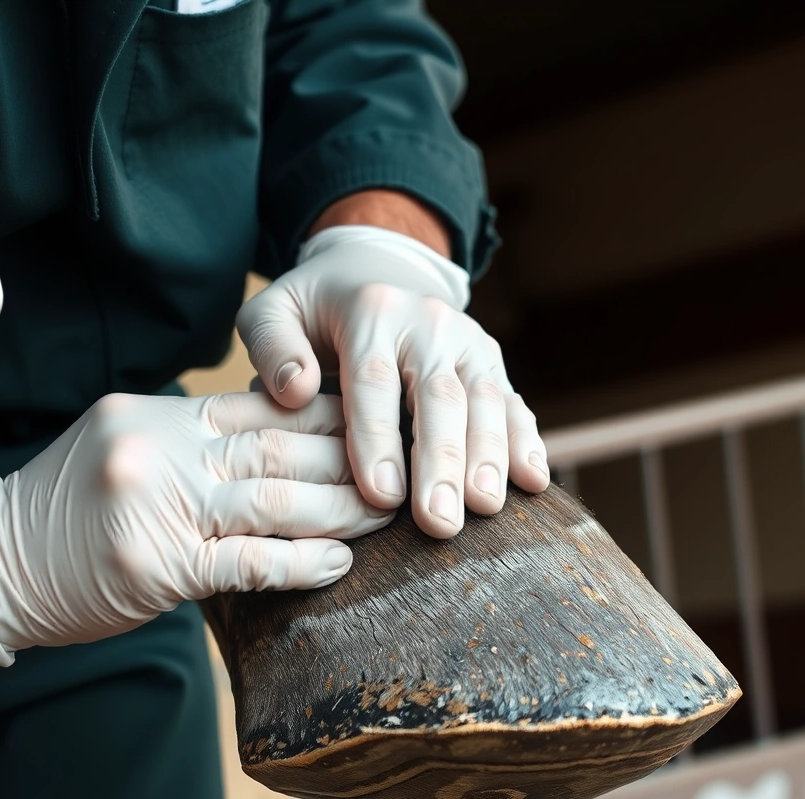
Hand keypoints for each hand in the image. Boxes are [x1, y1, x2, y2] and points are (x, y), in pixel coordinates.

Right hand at [0, 392, 391, 665]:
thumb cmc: (61, 515)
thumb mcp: (119, 448)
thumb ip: (190, 441)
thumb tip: (275, 440)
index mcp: (157, 415)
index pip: (261, 406)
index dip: (330, 412)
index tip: (382, 418)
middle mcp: (161, 450)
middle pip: (279, 448)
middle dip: (352, 457)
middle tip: (406, 465)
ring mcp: (159, 508)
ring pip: (276, 501)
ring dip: (343, 510)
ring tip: (388, 515)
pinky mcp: (158, 568)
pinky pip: (249, 564)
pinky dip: (301, 564)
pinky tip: (341, 564)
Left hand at [237, 224, 548, 538]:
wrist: (375, 271)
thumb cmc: (313, 312)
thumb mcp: (273, 312)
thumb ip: (272, 347)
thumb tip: (296, 390)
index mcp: (372, 312)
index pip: (374, 381)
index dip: (378, 440)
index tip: (381, 496)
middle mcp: (429, 323)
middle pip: (439, 397)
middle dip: (442, 462)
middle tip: (440, 523)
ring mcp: (469, 343)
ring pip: (487, 401)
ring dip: (489, 458)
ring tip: (485, 509)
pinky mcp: (492, 364)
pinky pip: (514, 404)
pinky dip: (526, 443)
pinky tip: (533, 482)